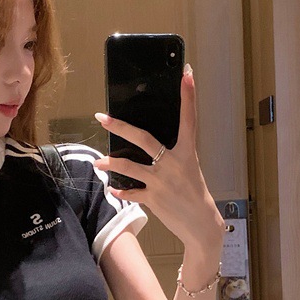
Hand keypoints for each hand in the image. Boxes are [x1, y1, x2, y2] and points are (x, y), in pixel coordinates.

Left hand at [94, 63, 225, 247]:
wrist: (201, 224)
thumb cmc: (194, 194)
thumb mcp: (189, 169)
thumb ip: (172, 156)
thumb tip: (150, 146)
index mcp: (187, 153)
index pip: (188, 119)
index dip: (188, 97)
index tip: (186, 75)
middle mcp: (173, 163)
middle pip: (143, 139)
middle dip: (120, 127)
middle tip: (102, 118)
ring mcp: (162, 181)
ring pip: (130, 167)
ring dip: (111, 163)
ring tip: (98, 162)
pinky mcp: (154, 198)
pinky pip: (131, 192)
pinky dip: (121, 191)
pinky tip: (112, 188)